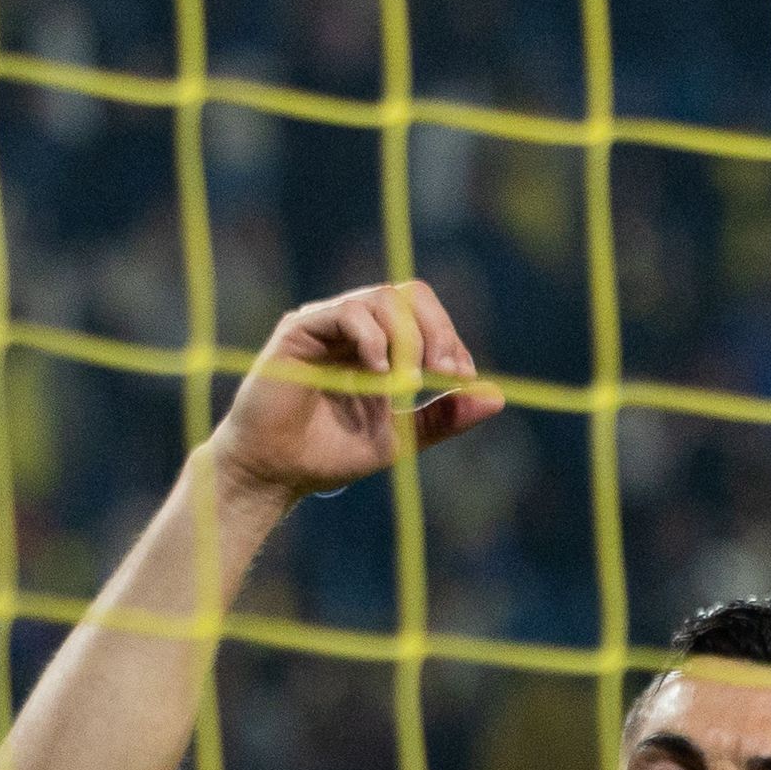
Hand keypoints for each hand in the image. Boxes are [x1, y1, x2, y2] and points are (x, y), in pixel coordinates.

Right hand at [208, 279, 503, 503]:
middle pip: (408, 294)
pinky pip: (345, 312)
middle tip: (446, 371)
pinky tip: (379, 372)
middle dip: (437, 330)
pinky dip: (371, 337)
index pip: (422, 313)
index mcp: (377, 344)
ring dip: (408, 336)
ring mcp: (325, 324)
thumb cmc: (328, 455)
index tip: (461, 376)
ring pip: (381, 299)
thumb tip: (497, 397)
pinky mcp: (299, 330)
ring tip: (408, 380)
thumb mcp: (400, 437)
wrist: (274, 475)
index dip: (449, 337)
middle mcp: (352, 326)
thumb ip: (443, 416)